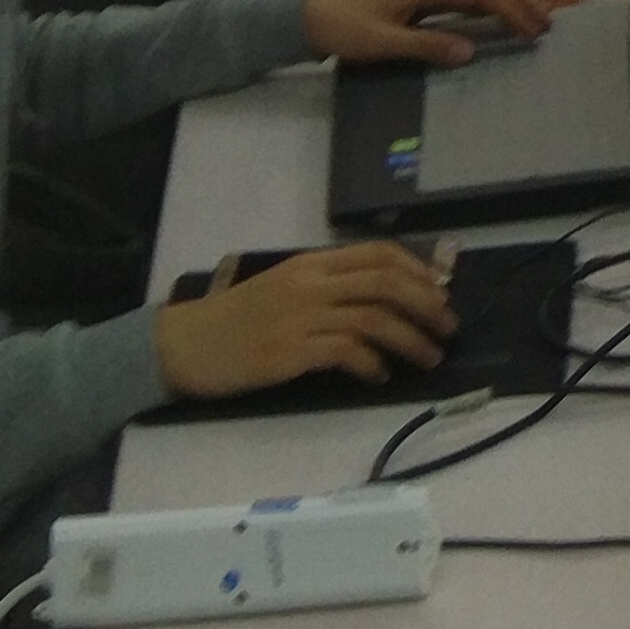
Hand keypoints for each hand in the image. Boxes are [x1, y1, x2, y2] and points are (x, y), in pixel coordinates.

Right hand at [154, 241, 456, 397]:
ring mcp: (300, 317)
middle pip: (386, 283)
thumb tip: (384, 301)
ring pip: (374, 319)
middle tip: (448, 328)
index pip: (378, 253)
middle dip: (427, 305)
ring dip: (411, 340)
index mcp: (311, 263)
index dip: (418, 271)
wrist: (182, 346)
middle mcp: (310, 284)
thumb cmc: (233, 320)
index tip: (440, 292)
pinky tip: (379, 375)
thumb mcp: (283, 288)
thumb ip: (328, 288)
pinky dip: (372, 364)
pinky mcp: (289, 352)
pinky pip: (346, 352)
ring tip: (428, 359)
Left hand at [302, 0, 559, 64]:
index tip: (534, 29)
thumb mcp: (381, 42)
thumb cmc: (342, 28)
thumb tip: (471, 50)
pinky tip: (501, 12)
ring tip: (536, 15)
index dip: (511, 9)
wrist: (308, 15)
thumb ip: (426, 45)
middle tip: (548, 23)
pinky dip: (491, 0)